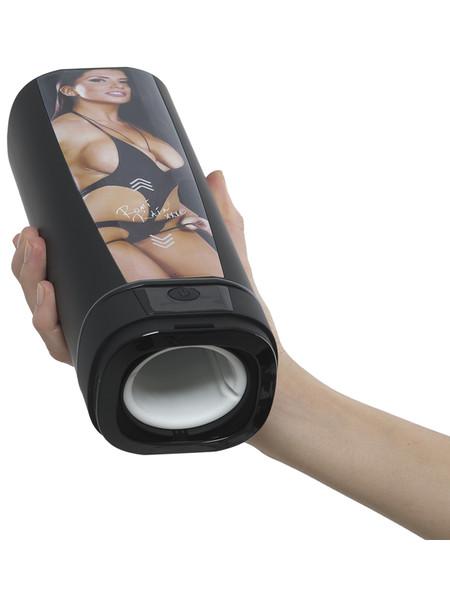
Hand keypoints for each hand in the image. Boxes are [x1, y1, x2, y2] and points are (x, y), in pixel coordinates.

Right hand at [10, 170, 282, 366]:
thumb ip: (218, 215)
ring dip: (31, 281)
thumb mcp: (223, 255)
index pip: (69, 267)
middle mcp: (103, 313)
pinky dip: (49, 319)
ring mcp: (102, 336)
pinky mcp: (106, 360)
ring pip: (48, 314)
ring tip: (35, 252)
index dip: (43, 249)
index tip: (33, 224)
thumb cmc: (229, 311)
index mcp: (117, 288)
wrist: (242, 354)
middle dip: (29, 260)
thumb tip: (215, 175)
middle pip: (48, 287)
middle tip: (30, 235)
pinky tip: (48, 292)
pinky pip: (65, 344)